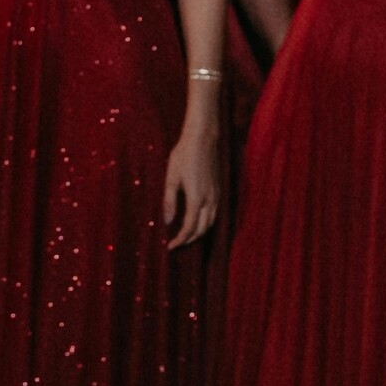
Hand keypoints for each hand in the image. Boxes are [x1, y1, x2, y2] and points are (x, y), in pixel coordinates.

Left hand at [162, 125, 220, 246]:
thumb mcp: (171, 177)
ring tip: (185, 237)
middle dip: (189, 240)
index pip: (189, 228)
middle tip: (176, 244)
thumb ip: (169, 201)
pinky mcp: (218, 190)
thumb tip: (167, 222)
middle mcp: (210, 200)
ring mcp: (216, 195)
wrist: (203, 138)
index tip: (169, 246)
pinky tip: (196, 221)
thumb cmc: (183, 155)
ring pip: (210, 223)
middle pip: (202, 229)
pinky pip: (214, 214)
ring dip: (198, 233)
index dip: (180, 240)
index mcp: (197, 199)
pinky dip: (205, 223)